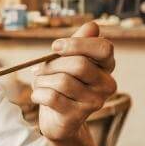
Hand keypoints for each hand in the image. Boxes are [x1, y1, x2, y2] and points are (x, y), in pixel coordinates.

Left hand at [32, 22, 116, 140]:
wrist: (58, 119)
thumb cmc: (62, 83)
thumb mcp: (68, 60)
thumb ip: (78, 42)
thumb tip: (92, 26)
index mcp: (106, 67)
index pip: (104, 48)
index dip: (77, 44)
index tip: (55, 46)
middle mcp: (106, 85)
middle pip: (79, 64)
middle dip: (52, 64)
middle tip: (39, 68)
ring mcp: (94, 102)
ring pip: (62, 81)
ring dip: (42, 80)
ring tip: (39, 83)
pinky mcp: (77, 116)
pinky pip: (52, 97)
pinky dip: (38, 93)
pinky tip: (37, 95)